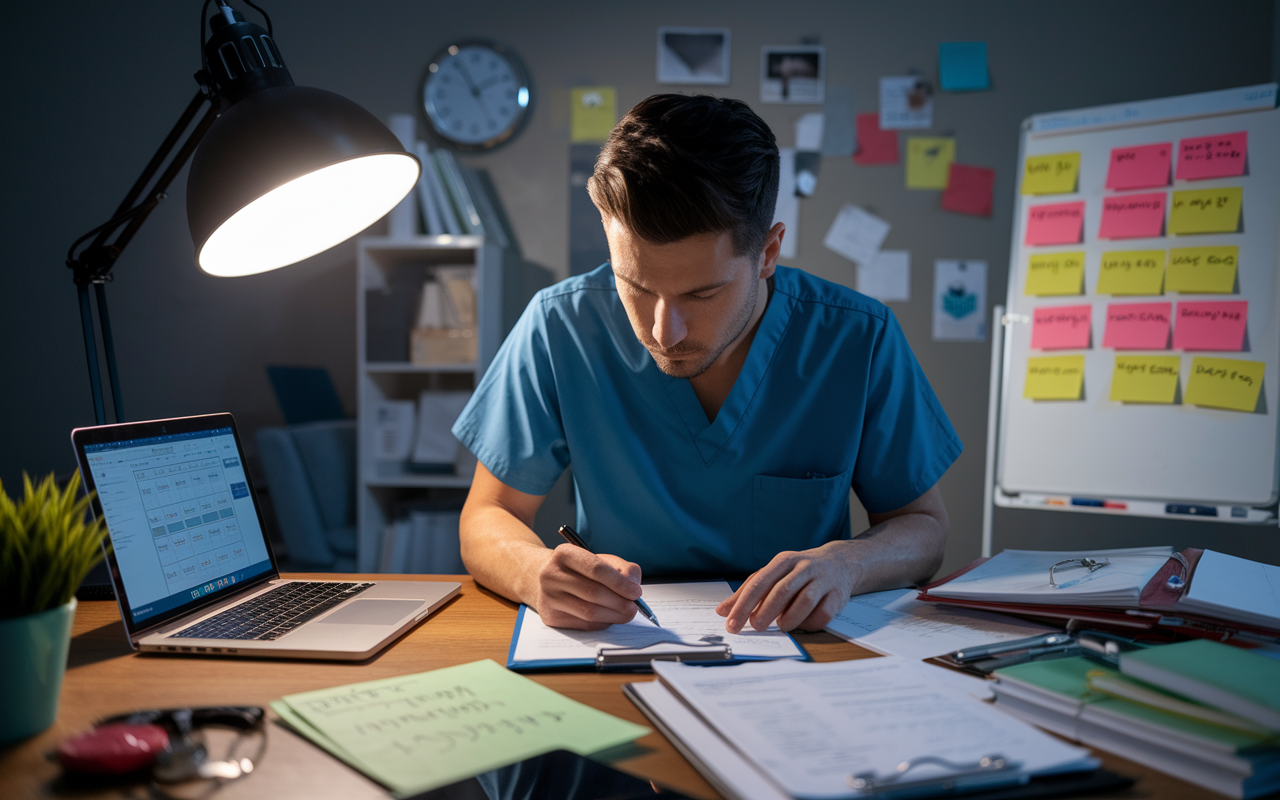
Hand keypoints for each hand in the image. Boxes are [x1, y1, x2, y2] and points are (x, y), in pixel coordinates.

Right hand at [532, 544, 641, 630]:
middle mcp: (551, 574)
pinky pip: (583, 625)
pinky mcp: (550, 617)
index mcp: (564, 554)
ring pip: (589, 612)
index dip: (619, 583)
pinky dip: (602, 623)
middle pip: (593, 593)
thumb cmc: (579, 570)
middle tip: (635, 607)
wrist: (545, 579)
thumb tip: (633, 587)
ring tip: (626, 613)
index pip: (596, 569)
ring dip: (614, 616)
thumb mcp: (600, 559)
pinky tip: (609, 617)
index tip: (636, 592)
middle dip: (620, 602)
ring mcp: (548, 597)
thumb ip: (622, 569)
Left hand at [716, 544, 855, 632]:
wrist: (840, 562)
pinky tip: (803, 624)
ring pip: (804, 601)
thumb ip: (748, 591)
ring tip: (781, 626)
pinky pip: (823, 614)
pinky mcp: (838, 595)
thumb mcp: (773, 574)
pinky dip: (810, 623)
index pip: (759, 583)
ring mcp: (823, 580)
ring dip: (789, 619)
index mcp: (784, 561)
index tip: (731, 624)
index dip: (743, 605)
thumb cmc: (799, 572)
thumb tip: (722, 611)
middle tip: (755, 627)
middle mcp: (804, 567)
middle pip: (781, 591)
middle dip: (765, 612)